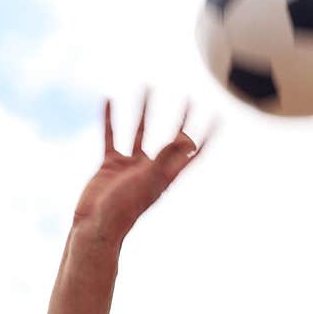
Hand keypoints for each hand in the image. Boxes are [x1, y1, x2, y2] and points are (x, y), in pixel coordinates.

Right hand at [72, 89, 217, 246]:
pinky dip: (110, 119)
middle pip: (170, 139)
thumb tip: (188, 139)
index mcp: (166, 176)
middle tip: (189, 98)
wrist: (96, 225)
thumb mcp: (149, 180)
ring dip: (144, 111)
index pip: (191, 154)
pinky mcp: (110, 165)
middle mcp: (151, 170)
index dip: (205, 137)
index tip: (216, 117)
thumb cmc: (124, 209)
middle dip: (180, 120)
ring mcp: (130, 167)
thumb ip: (166, 158)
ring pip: (139, 132)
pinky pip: (112, 136)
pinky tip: (110, 101)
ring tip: (147, 87)